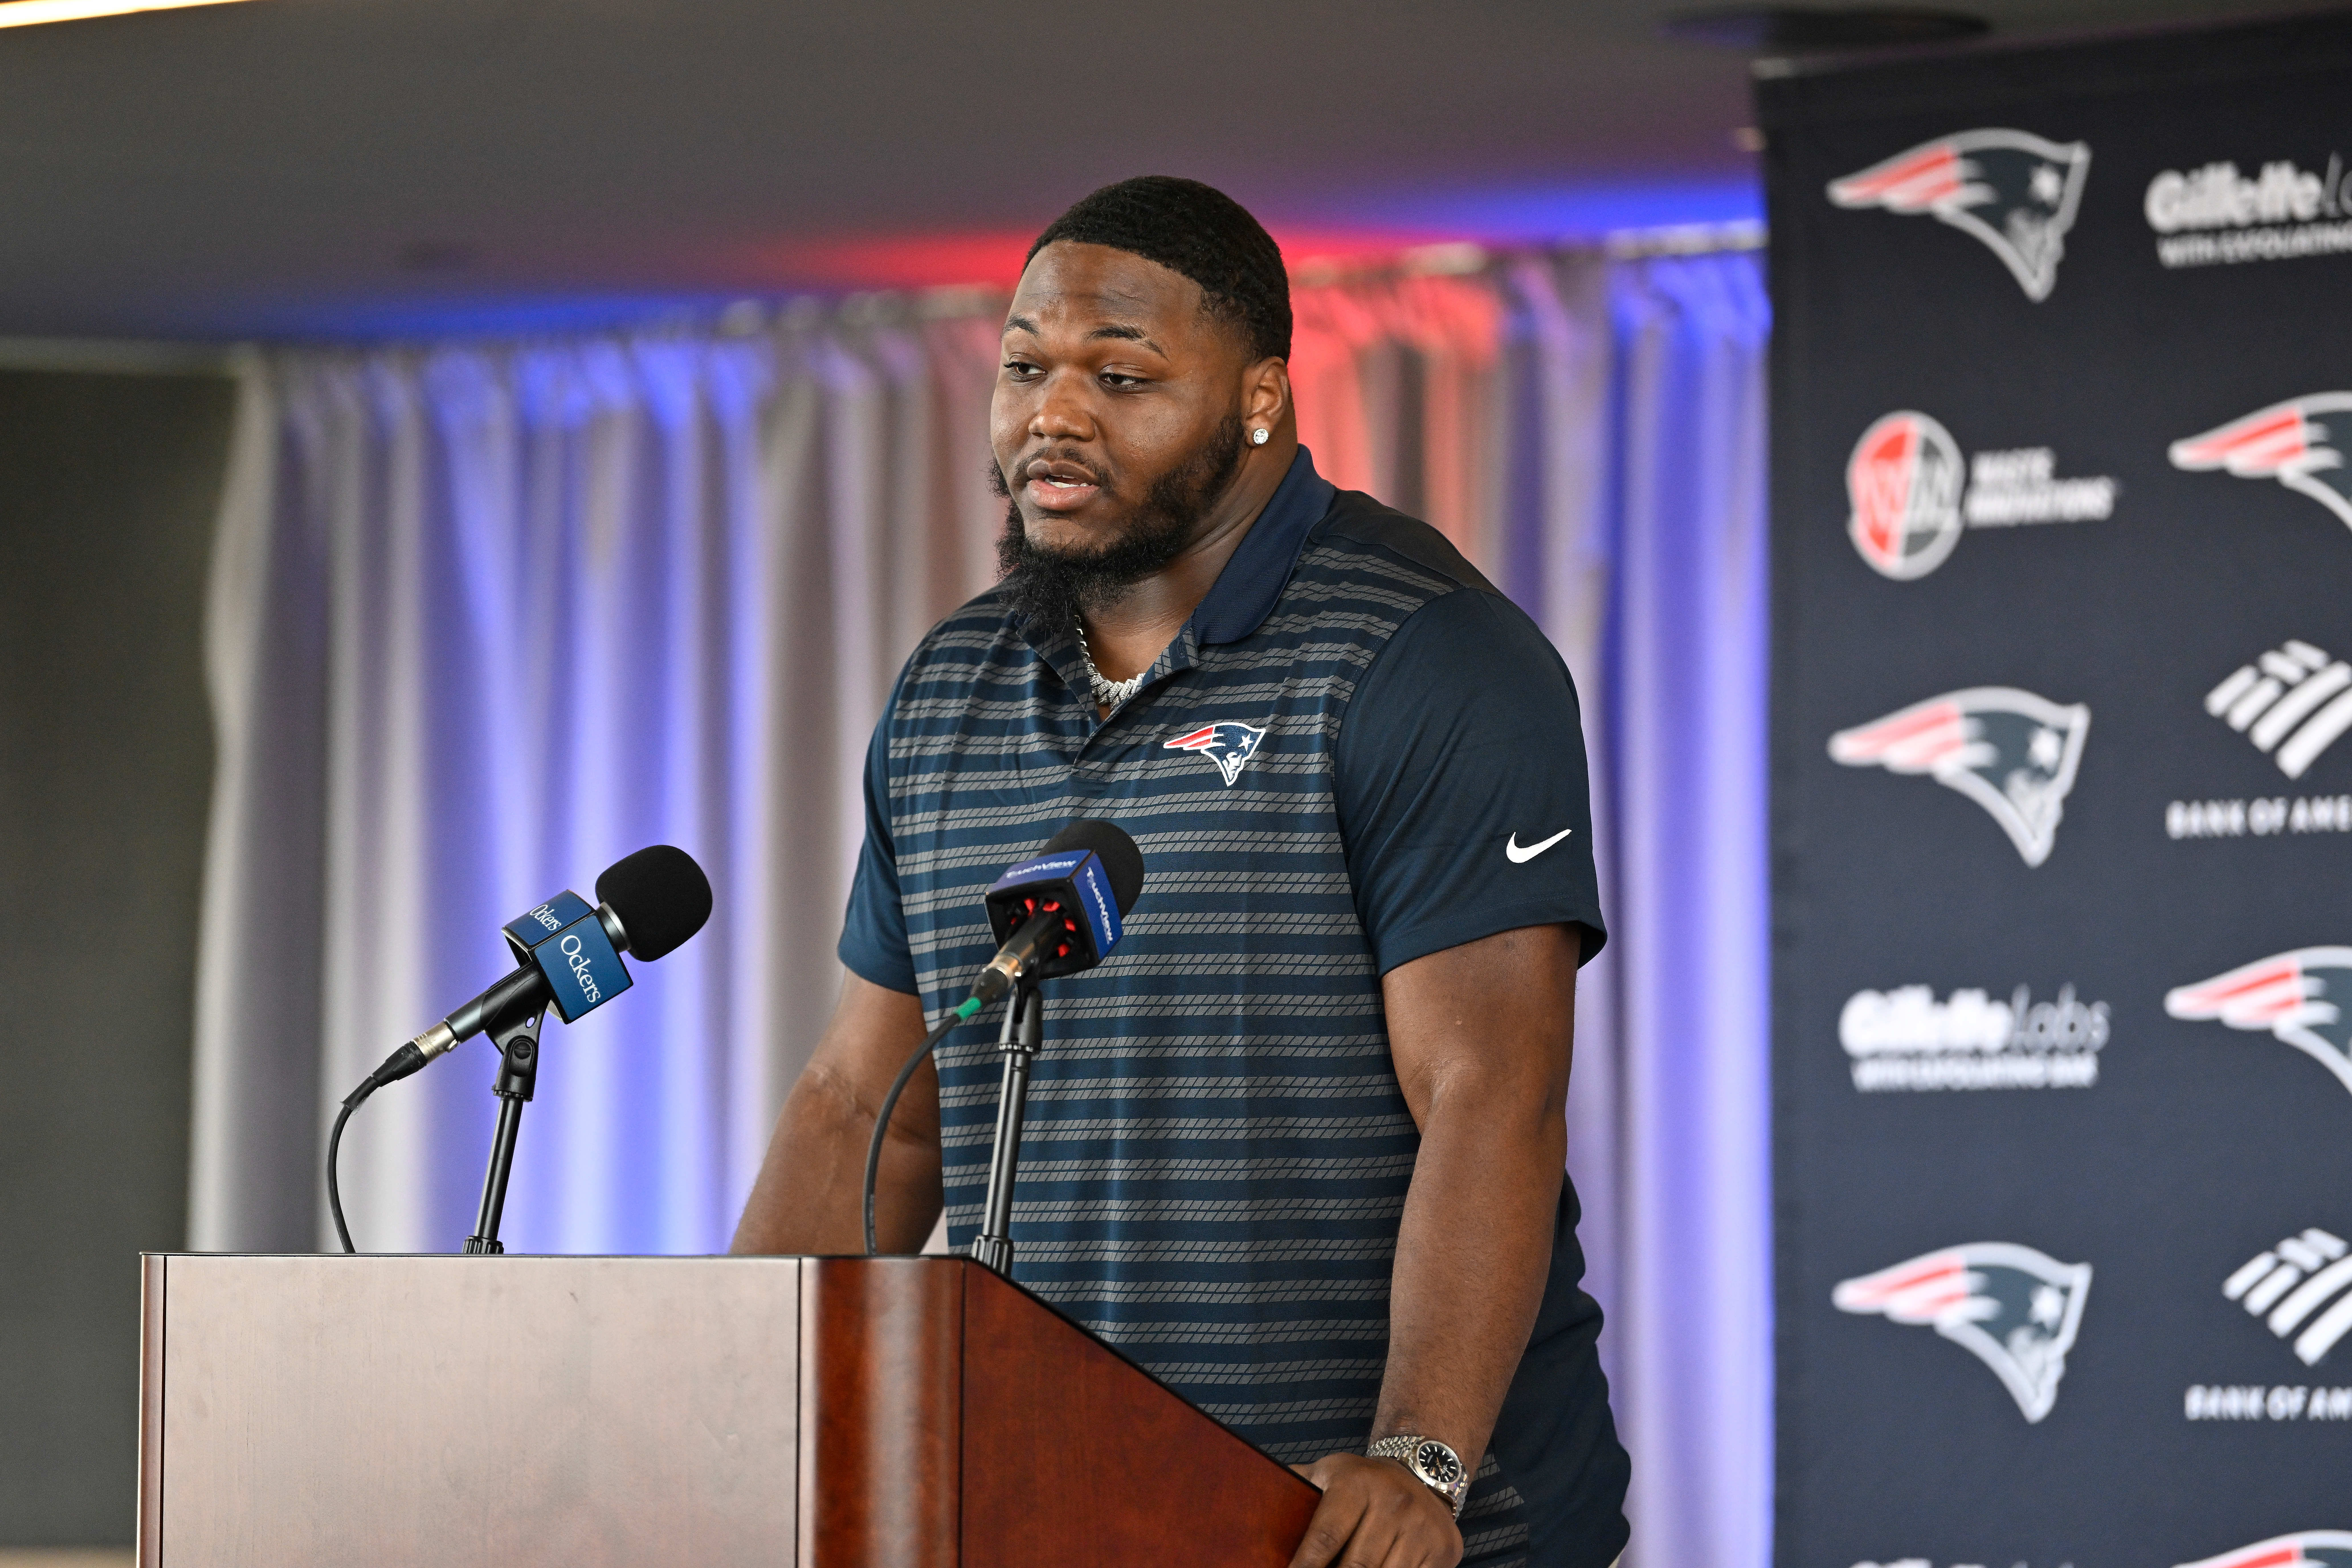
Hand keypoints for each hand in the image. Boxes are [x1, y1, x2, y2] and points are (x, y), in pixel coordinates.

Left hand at [1285, 1453, 1462, 1567]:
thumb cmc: (1362, 1482)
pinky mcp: (1442, 1549)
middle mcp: (1393, 1503)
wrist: (1423, 1470)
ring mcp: (1422, 1527)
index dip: (1305, 1566)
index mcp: (1357, 1484)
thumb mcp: (1329, 1473)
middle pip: (1356, 1566)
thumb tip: (1254, 1500)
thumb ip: (1296, 1487)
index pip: (1325, 1536)